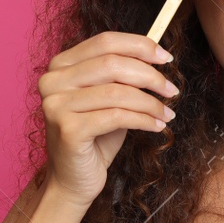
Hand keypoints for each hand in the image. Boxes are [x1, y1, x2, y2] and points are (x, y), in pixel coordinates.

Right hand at [39, 32, 177, 206]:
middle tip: (172, 89)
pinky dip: (143, 120)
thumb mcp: (110, 98)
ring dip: (150, 102)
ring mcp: (56, 105)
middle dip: (150, 75)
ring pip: (117, 92)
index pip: (104, 42)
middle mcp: (52, 81)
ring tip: (167, 113)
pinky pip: (117, 116)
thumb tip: (158, 54)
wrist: (73, 180)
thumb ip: (124, 75)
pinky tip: (157, 126)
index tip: (166, 57)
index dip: (139, 46)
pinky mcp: (68, 129)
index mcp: (60, 66)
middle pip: (112, 64)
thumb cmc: (96, 137)